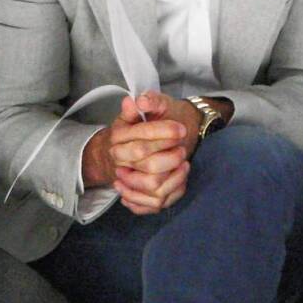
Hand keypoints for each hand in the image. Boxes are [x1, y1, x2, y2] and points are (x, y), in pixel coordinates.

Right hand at [82, 92, 188, 215]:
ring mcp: (126, 177)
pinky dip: (170, 192)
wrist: (135, 144)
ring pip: (152, 185)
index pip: (141, 137)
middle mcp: (119, 158)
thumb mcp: (151, 106)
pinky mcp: (136, 193)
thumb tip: (138, 101)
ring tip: (184, 163)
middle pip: (147, 163)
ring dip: (174, 176)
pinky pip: (153, 201)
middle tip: (183, 147)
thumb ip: (147, 101)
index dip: (163, 133)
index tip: (180, 129)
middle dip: (170, 156)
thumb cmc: (148, 122)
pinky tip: (180, 177)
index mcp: (118, 135)